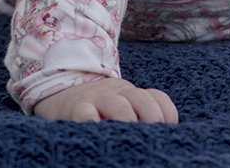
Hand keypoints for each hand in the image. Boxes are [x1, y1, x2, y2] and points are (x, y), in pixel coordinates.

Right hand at [32, 77, 178, 123]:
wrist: (60, 90)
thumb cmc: (98, 106)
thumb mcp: (122, 104)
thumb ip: (140, 112)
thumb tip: (162, 137)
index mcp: (132, 94)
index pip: (157, 98)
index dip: (167, 112)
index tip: (169, 128)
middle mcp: (117, 94)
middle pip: (141, 99)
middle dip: (152, 117)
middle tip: (153, 137)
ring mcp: (96, 100)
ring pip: (118, 105)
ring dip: (127, 120)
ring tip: (131, 139)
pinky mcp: (75, 108)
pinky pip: (85, 113)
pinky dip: (94, 122)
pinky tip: (100, 132)